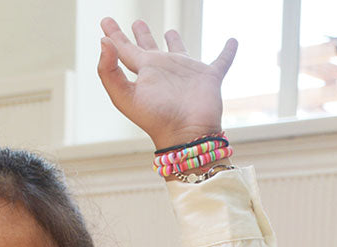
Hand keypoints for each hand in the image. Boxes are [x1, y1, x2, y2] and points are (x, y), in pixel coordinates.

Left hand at [97, 17, 236, 150]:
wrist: (187, 134)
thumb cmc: (155, 119)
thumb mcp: (124, 97)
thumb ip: (109, 71)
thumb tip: (103, 42)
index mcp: (144, 73)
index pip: (124, 50)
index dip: (114, 35)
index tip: (105, 22)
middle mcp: (163, 70)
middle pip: (149, 47)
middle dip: (142, 35)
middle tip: (138, 23)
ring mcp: (186, 73)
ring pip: (179, 50)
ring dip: (175, 40)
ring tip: (170, 30)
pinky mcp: (209, 77)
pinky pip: (221, 60)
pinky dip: (228, 52)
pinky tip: (232, 41)